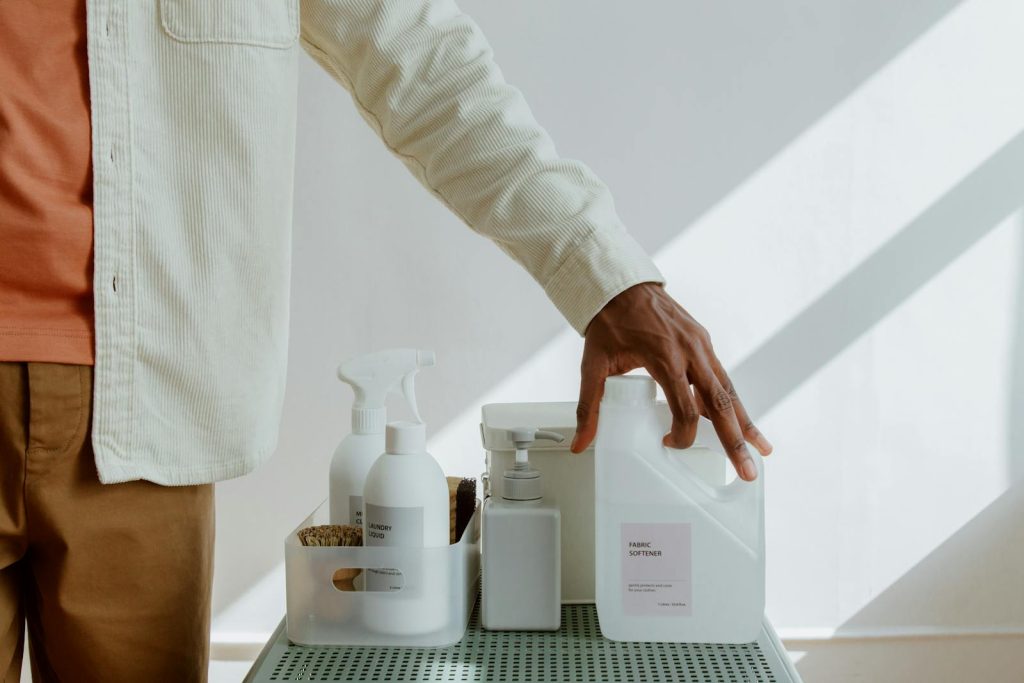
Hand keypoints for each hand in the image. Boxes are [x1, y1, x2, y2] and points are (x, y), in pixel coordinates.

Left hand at [570, 282, 771, 480]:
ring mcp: (701, 345)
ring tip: (760, 449)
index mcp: (665, 357)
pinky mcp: (703, 343)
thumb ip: (589, 406)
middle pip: (720, 403)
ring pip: (729, 391)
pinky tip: (741, 422)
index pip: (685, 408)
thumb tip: (581, 443)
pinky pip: (722, 377)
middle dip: (735, 440)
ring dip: (745, 422)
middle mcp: (691, 351)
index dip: (682, 434)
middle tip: (747, 470)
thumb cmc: (609, 322)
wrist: (621, 286)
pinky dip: (733, 401)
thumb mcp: (593, 364)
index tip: (668, 444)